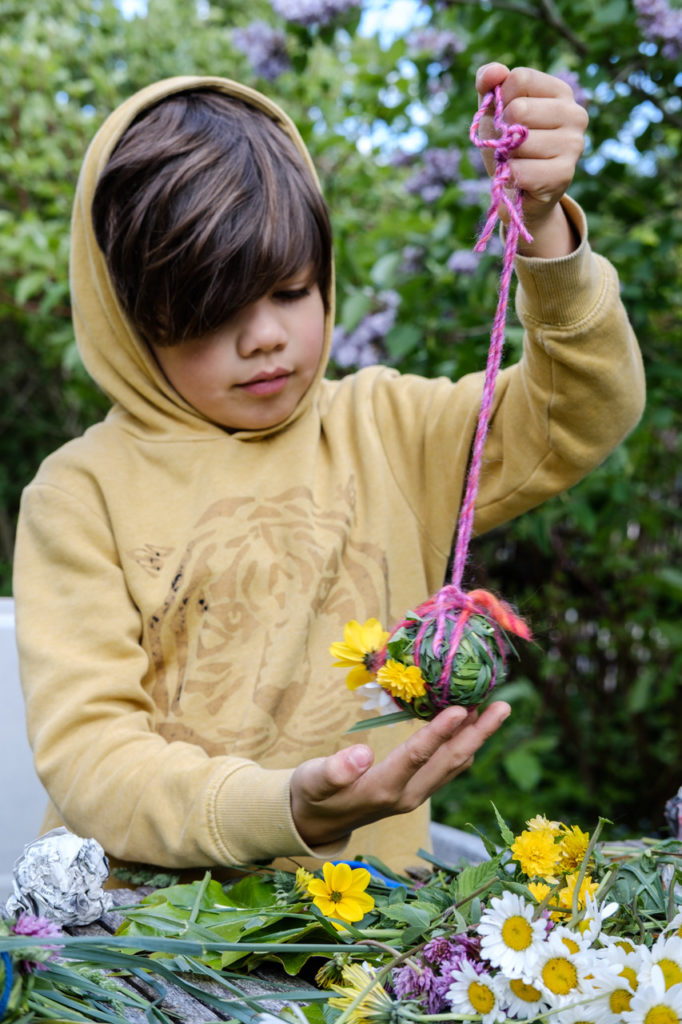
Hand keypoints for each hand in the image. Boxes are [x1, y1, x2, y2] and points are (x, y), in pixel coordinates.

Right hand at [290, 700, 510, 847]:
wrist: (313, 823)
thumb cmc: (311, 795)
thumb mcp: (313, 781)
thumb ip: (335, 770)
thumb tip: (362, 752)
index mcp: (382, 789)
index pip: (417, 756)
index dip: (439, 732)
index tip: (462, 708)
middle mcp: (406, 796)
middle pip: (449, 761)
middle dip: (479, 733)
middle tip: (503, 706)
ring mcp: (414, 796)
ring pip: (453, 765)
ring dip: (476, 738)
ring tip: (493, 710)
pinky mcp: (415, 792)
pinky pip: (446, 767)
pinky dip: (462, 745)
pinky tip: (468, 727)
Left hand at [475, 63, 587, 256]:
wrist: (517, 190)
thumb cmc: (508, 145)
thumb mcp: (493, 110)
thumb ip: (488, 84)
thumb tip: (494, 71)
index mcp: (560, 92)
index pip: (520, 78)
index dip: (501, 99)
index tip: (506, 117)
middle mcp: (575, 114)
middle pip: (519, 109)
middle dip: (504, 131)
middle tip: (511, 145)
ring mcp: (574, 145)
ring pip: (519, 141)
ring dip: (507, 156)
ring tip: (517, 161)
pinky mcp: (565, 174)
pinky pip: (521, 170)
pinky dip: (510, 176)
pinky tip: (520, 179)